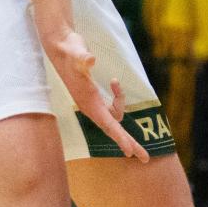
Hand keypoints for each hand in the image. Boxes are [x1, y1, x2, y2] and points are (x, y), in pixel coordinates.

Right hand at [43, 26, 146, 160]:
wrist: (61, 47)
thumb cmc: (69, 50)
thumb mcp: (76, 52)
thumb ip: (83, 57)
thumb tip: (90, 59)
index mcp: (89, 101)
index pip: (107, 124)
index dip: (120, 138)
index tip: (130, 152)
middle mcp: (91, 106)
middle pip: (113, 130)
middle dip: (129, 143)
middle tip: (146, 158)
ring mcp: (93, 103)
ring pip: (115, 115)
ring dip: (120, 101)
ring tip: (115, 82)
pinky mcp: (95, 97)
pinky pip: (112, 106)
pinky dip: (118, 97)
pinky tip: (115, 82)